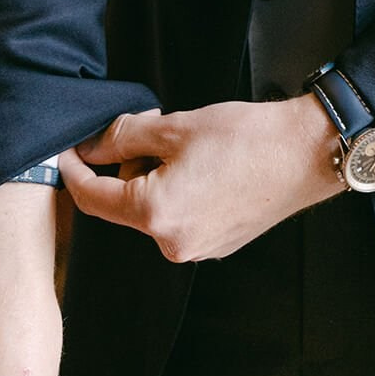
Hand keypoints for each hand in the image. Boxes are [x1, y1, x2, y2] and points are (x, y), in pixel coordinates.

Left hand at [58, 95, 341, 262]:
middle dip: (128, 165)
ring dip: (156, 177)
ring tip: (191, 145)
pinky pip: (181, 217)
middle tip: (154, 127)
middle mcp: (173, 244)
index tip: (67, 151)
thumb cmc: (248, 138)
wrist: (307, 153)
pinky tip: (208, 165)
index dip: (75, 171)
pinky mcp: (218, 244)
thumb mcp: (176, 125)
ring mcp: (198, 249)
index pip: (94, 198)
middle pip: (126, 203)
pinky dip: (180, 190)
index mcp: (156, 214)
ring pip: (155, 209)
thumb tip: (93, 144)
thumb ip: (125, 135)